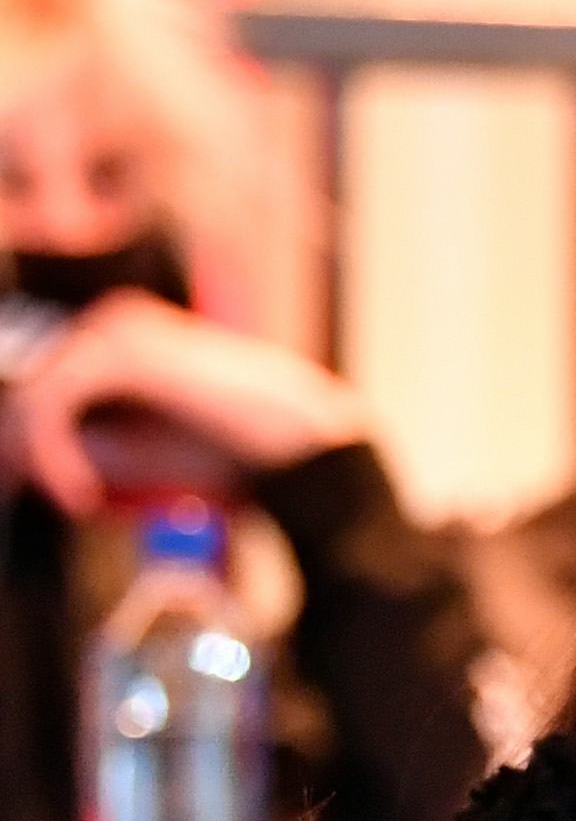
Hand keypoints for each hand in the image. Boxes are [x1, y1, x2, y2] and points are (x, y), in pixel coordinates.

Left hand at [1, 290, 373, 517]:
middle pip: (34, 386)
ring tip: (76, 497)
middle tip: (57, 495)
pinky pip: (52, 403)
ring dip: (42, 455)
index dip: (35, 441)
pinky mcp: (120, 352)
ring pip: (36, 395)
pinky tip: (80, 488)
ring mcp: (117, 330)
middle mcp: (114, 323)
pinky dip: (54, 452)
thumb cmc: (237, 452)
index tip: (57, 488)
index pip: (50, 384)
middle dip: (30, 449)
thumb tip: (18, 460)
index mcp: (124, 340)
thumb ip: (80, 450)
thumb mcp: (140, 454)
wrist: (302, 450)